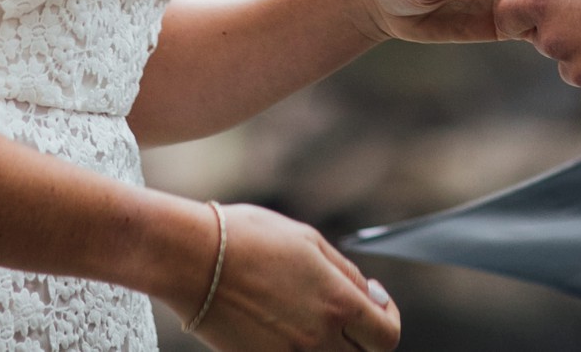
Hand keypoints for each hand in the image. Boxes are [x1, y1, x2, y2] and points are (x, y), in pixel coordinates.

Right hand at [166, 202, 401, 350]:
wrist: (193, 259)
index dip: (387, 318)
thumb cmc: (250, 239)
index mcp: (337, 304)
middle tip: (345, 310)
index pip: (387, 336)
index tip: (374, 300)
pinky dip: (299, 348)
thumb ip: (346, 275)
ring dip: (330, 344)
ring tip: (312, 315)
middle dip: (361, 335)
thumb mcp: (310, 243)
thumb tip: (370, 297)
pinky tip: (284, 323)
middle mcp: (318, 338)